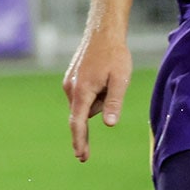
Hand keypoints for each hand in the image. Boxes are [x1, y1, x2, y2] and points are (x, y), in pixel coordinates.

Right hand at [63, 29, 130, 161]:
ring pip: (86, 104)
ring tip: (109, 77)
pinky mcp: (71, 79)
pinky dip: (95, 91)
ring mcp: (69, 84)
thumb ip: (114, 102)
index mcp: (81, 91)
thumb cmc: (115, 55)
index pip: (78, 123)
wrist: (103, 33)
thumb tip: (109, 124)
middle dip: (100, 107)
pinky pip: (84, 95)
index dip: (80, 141)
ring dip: (99, 98)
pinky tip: (103, 76)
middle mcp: (70, 89)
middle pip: (85, 114)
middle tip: (113, 84)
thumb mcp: (120, 80)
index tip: (81, 156)